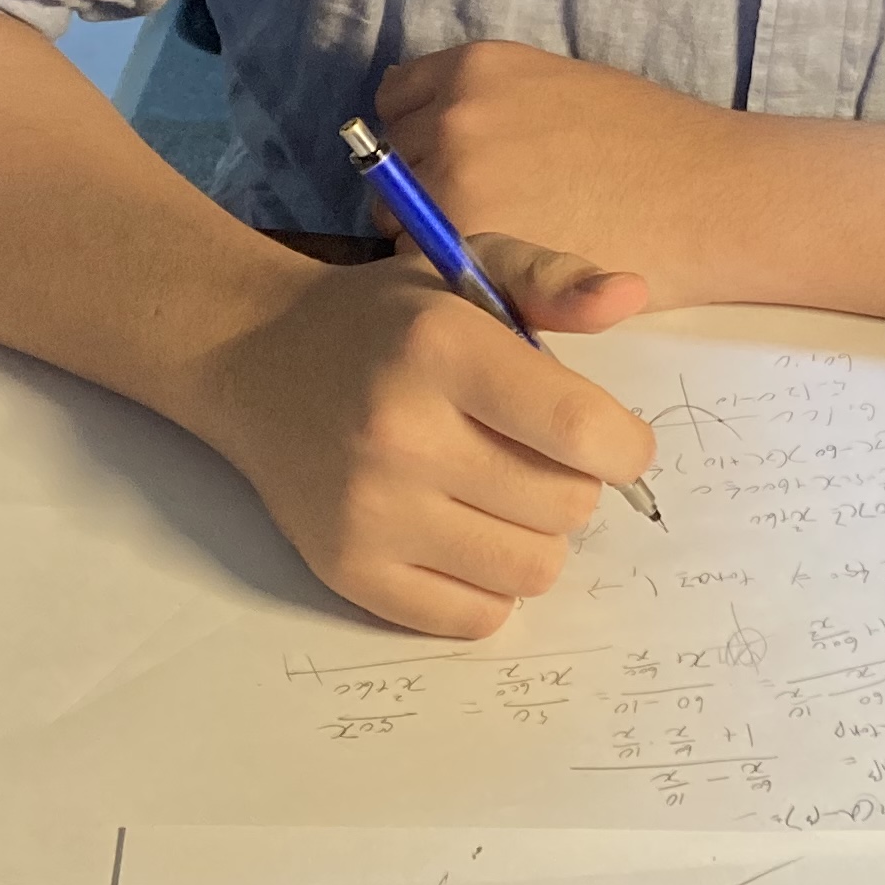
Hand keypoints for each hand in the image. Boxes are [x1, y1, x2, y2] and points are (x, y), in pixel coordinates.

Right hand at [187, 242, 655, 638]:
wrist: (255, 357)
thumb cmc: (384, 318)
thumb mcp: (466, 267)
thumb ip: (555, 280)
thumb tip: (630, 296)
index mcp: (441, 347)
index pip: (581, 431)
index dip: (625, 446)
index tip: (614, 440)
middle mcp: (401, 433)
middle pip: (568, 507)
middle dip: (573, 481)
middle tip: (532, 454)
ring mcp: (369, 511)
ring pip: (533, 570)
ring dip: (535, 536)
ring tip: (498, 493)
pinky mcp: (347, 568)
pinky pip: (476, 617)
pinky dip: (489, 585)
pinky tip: (462, 532)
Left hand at [377, 42, 755, 305]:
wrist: (714, 195)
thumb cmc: (653, 143)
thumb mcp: (559, 86)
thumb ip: (492, 103)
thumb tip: (434, 124)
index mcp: (476, 67)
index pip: (395, 102)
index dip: (422, 136)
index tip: (455, 164)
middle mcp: (453, 116)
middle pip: (390, 164)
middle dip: (422, 189)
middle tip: (486, 216)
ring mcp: (457, 182)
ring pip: (396, 222)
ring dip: (429, 237)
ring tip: (498, 247)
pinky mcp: (471, 247)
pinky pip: (423, 268)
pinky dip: (450, 278)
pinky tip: (502, 273)